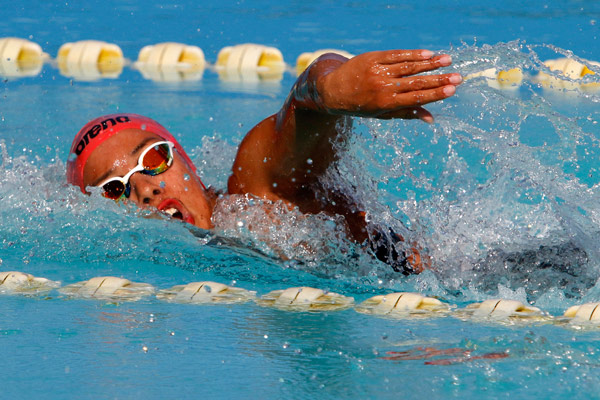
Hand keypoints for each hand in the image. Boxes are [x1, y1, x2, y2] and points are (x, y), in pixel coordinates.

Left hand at [319, 50, 460, 122]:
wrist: (333, 90)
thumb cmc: (361, 106)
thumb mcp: (382, 114)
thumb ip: (406, 114)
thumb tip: (431, 119)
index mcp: (386, 103)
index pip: (416, 98)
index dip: (435, 94)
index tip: (452, 89)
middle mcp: (382, 86)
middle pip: (416, 82)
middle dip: (438, 79)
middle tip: (458, 76)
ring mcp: (378, 70)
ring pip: (408, 66)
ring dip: (430, 63)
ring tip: (448, 60)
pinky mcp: (373, 57)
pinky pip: (396, 55)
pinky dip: (413, 54)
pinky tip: (428, 53)